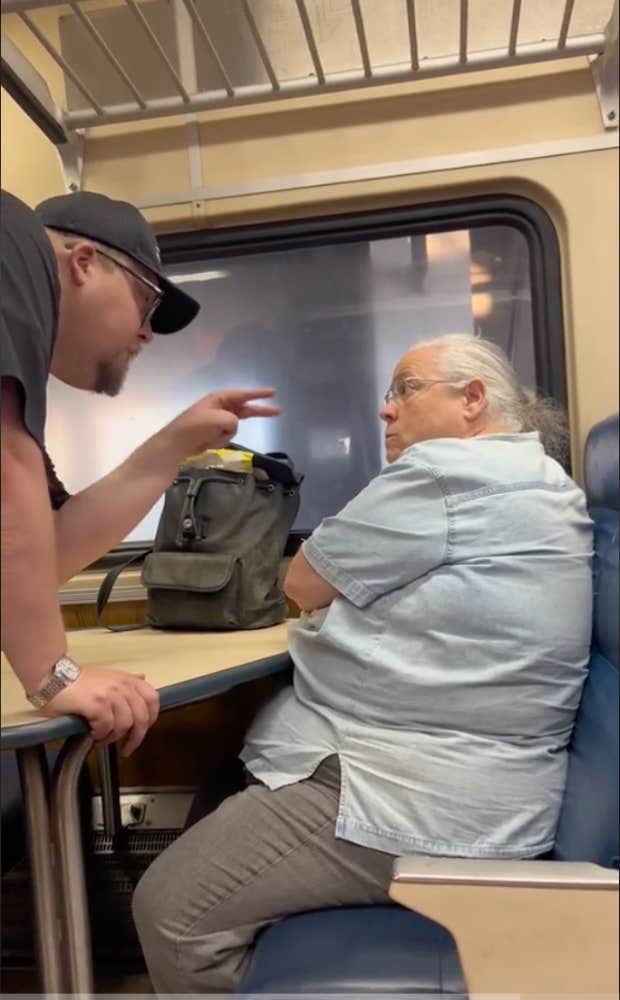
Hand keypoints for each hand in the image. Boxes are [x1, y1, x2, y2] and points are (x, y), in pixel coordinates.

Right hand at [42, 667, 159, 755]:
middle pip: (141, 717)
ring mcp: (110, 695)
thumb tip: (142, 679)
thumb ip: (125, 680)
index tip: (143, 730)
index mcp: (127, 679)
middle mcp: (122, 686)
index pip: (152, 699)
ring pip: (124, 725)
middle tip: (127, 748)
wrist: (53, 678)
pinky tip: (91, 733)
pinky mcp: (97, 704)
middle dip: (136, 738)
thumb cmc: (77, 681)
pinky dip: (100, 735)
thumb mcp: (107, 676)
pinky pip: (106, 727)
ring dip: (113, 737)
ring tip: (101, 737)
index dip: (151, 718)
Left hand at [163, 388, 280, 460]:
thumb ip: (233, 420)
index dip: (259, 394)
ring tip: (209, 436)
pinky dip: (219, 440)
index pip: (244, 394)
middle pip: (246, 409)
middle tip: (278, 411)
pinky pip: (226, 436)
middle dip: (260, 411)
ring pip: (234, 426)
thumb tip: (233, 425)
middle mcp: (220, 407)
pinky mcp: (214, 432)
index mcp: (219, 399)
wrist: (176, 444)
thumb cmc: (195, 427)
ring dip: (225, 434)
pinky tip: (207, 442)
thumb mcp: (218, 419)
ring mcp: (217, 420)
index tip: (274, 392)